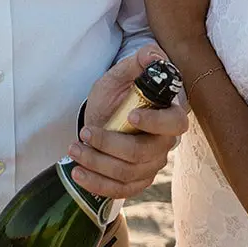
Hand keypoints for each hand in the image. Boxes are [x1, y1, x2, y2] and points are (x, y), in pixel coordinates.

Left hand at [65, 43, 189, 199]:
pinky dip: (97, 184)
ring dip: (96, 163)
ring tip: (74, 149)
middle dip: (109, 145)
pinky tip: (78, 174)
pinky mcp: (137, 181)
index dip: (154, 122)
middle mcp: (164, 143)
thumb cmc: (115, 96)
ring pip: (127, 172)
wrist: (102, 119)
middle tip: (84, 133)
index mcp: (168, 114)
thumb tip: (153, 56)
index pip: (173, 123)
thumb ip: (137, 62)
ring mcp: (152, 165)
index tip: (130, 115)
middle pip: (143, 153)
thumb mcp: (120, 75)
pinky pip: (121, 190)